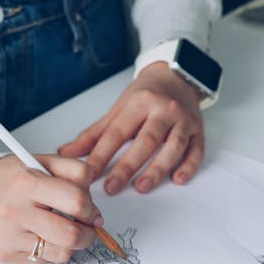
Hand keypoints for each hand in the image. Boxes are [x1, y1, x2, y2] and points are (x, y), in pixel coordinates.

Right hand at [0, 154, 101, 263]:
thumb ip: (72, 172)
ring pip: (61, 252)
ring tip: (69, 233)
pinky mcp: (5, 254)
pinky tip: (45, 237)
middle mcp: (16, 210)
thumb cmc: (11, 178)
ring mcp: (9, 235)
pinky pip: (44, 260)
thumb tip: (94, 206)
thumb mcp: (40, 162)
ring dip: (74, 245)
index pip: (76, 199)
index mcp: (27, 181)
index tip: (90, 209)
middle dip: (89, 233)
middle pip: (71, 234)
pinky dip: (52, 251)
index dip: (91, 207)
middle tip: (88, 227)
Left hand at [59, 62, 203, 194]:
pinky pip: (196, 150)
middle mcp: (163, 110)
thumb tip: (65, 153)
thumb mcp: (119, 109)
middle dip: (127, 166)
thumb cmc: (146, 94)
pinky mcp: (198, 131)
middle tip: (112, 187)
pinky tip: (178, 179)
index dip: (101, 155)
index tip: (89, 175)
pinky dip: (189, 166)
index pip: (117, 133)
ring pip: (173, 147)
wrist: (177, 75)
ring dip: (158, 169)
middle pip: (145, 141)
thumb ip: (94, 134)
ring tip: (142, 187)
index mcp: (139, 103)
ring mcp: (183, 120)